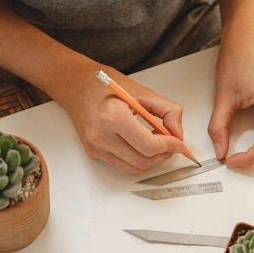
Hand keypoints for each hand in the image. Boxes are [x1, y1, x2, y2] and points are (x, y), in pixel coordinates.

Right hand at [58, 60, 187, 174]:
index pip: (149, 145)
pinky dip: (137, 159)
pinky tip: (140, 145)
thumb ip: (167, 111)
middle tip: (171, 144)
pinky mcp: (94, 153)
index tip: (179, 143)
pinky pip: (123, 166)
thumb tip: (178, 134)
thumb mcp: (141, 91)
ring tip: (156, 144)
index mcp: (113, 116)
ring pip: (134, 168)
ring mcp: (96, 147)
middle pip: (143, 161)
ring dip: (151, 160)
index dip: (169, 146)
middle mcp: (101, 135)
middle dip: (163, 155)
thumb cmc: (103, 84)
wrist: (74, 85)